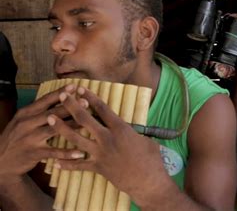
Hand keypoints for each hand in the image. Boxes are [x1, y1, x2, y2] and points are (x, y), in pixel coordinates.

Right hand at [0, 85, 81, 184]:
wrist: (0, 160)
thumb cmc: (17, 137)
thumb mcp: (23, 120)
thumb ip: (39, 110)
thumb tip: (60, 97)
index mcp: (25, 113)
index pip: (45, 100)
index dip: (60, 93)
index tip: (74, 86)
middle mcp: (27, 124)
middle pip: (52, 113)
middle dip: (70, 107)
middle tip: (86, 102)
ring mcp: (30, 138)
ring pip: (54, 130)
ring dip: (72, 126)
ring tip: (87, 123)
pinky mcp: (33, 153)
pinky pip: (53, 152)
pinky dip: (67, 153)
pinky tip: (80, 152)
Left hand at [47, 87, 165, 201]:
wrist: (148, 181)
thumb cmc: (152, 159)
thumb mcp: (146, 139)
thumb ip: (134, 132)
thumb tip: (130, 127)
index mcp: (121, 129)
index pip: (102, 109)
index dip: (91, 97)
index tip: (81, 88)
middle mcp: (107, 139)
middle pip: (85, 120)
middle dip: (72, 106)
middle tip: (63, 96)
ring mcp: (100, 154)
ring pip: (76, 139)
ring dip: (61, 128)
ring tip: (50, 119)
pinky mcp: (98, 168)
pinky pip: (79, 165)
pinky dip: (67, 164)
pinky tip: (56, 162)